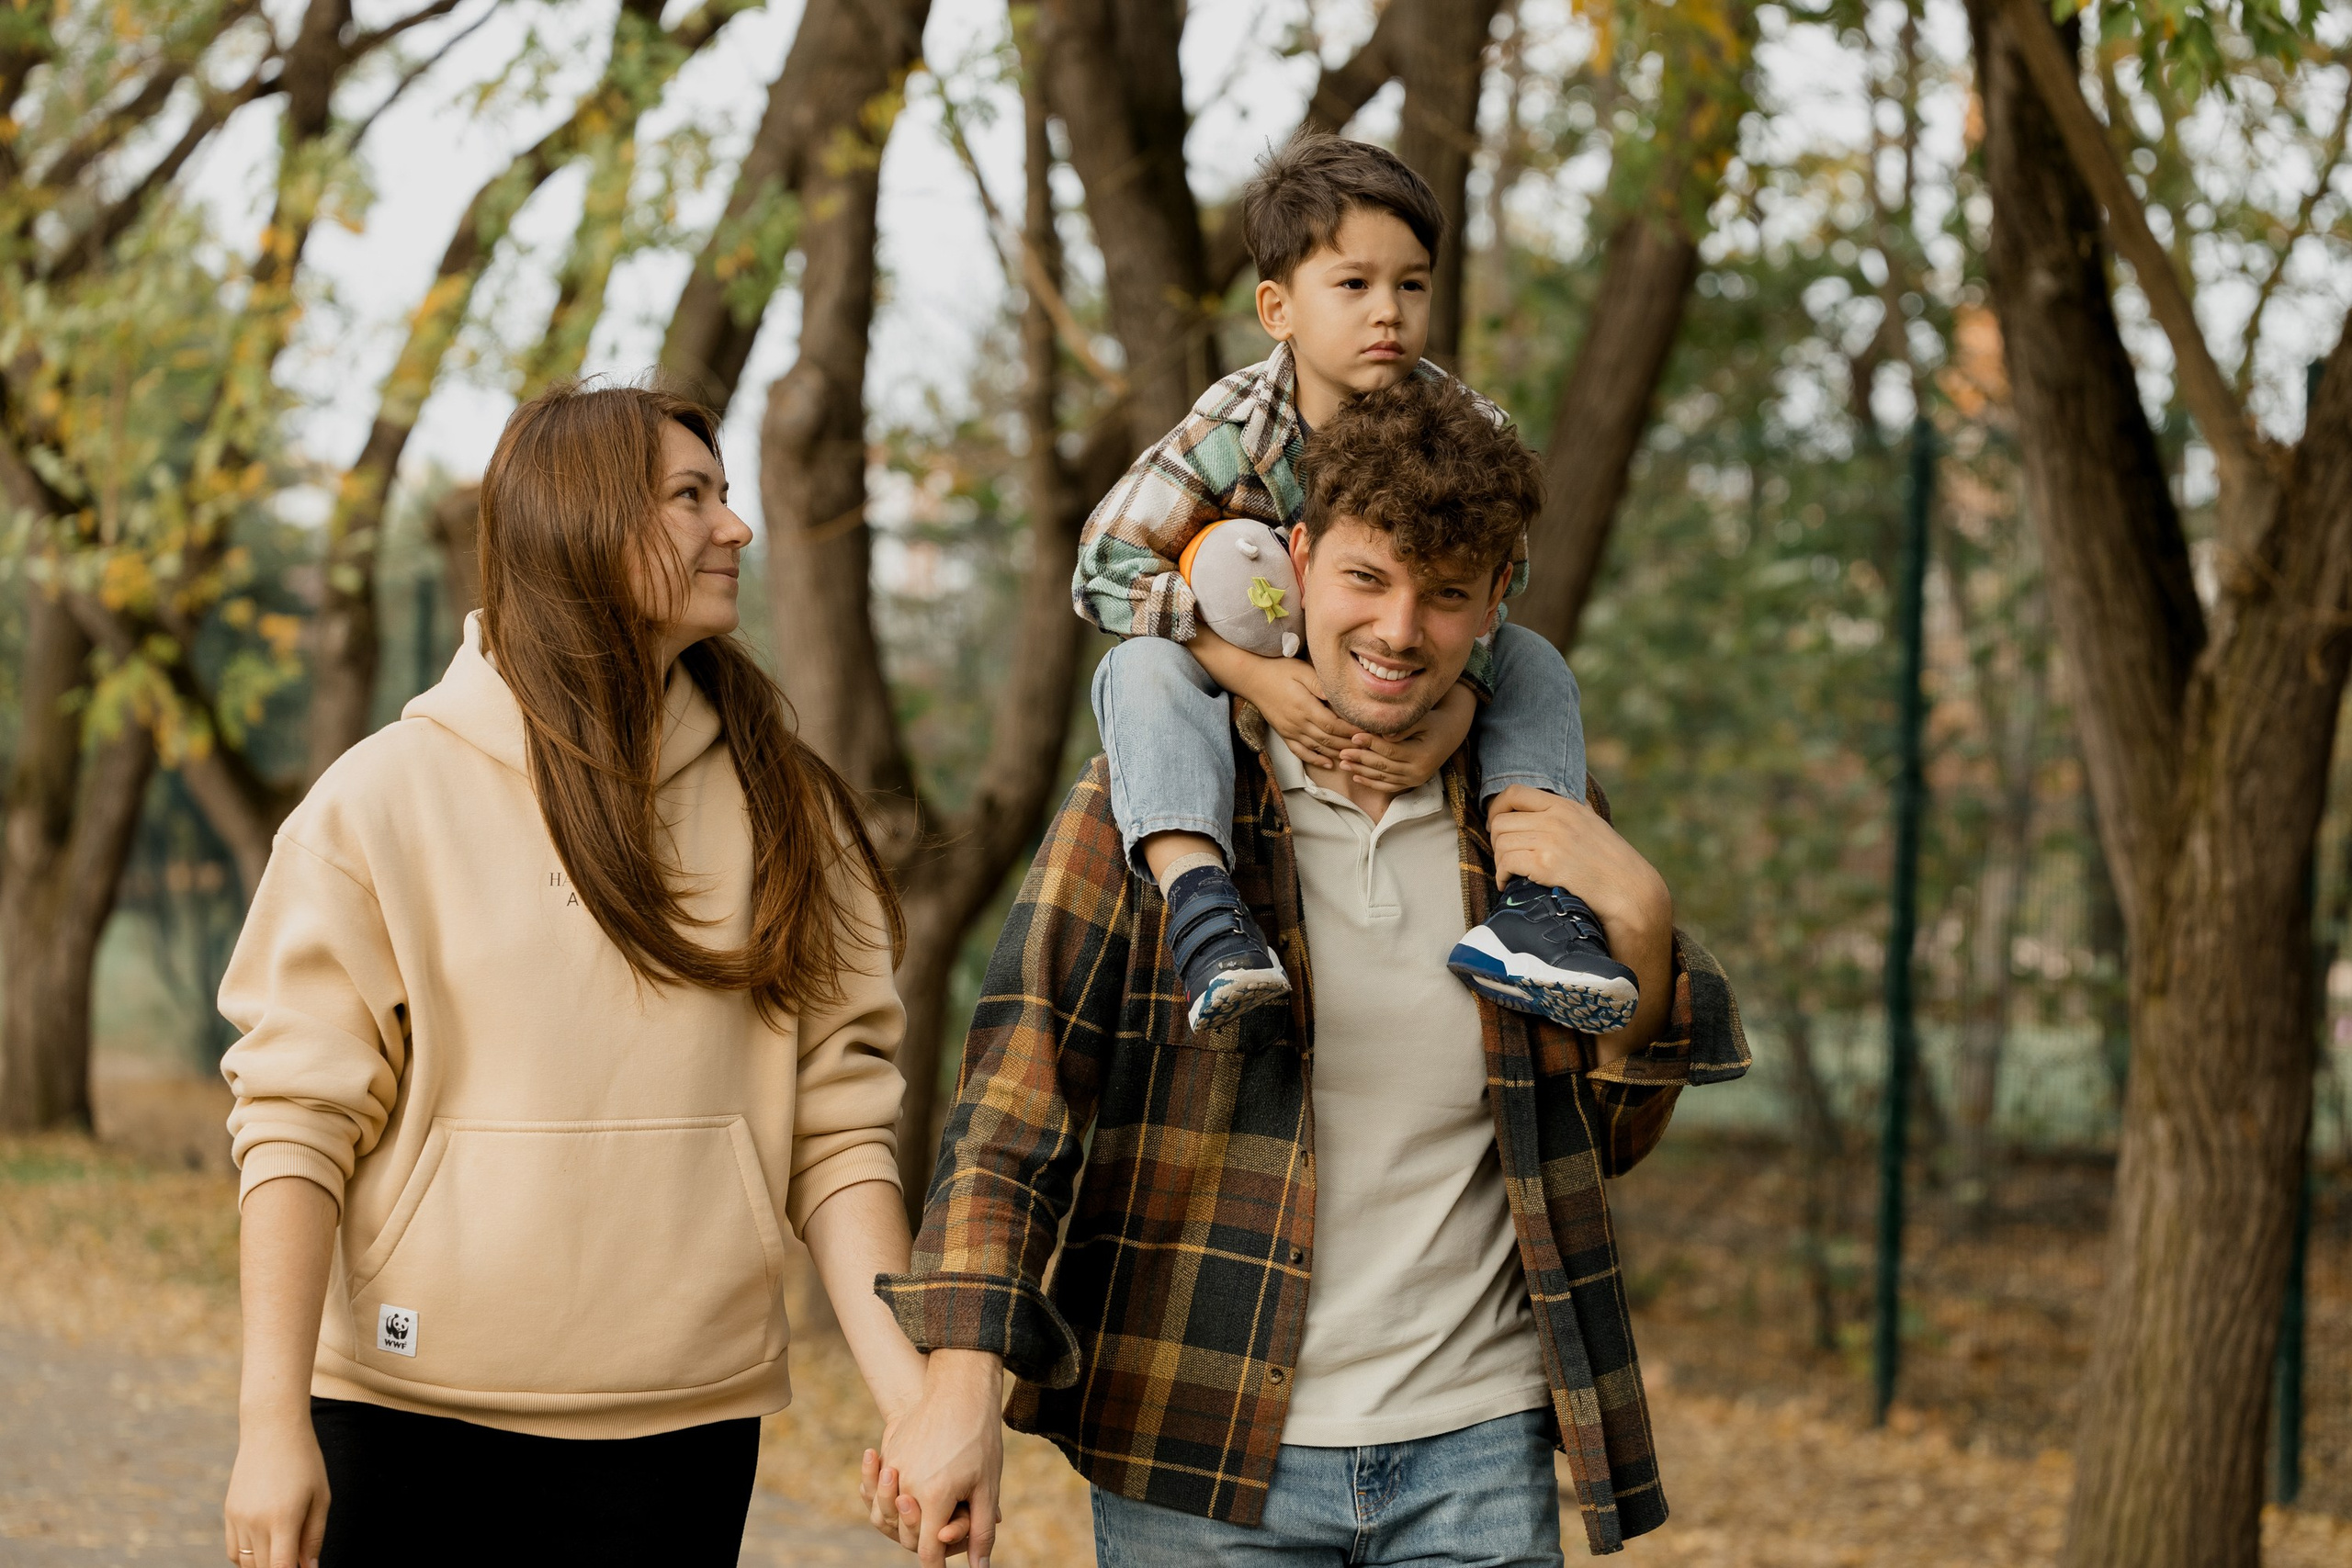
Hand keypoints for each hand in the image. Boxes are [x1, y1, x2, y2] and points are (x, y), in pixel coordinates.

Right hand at [222, 1413, 327, 1567]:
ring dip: (264, 1565)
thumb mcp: (320, 1497)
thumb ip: (314, 1537)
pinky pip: (235, 1551)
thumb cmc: (305, 1462)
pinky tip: (266, 1547)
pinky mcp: (229, 1514)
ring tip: (285, 1551)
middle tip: (298, 1558)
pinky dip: (248, 1558)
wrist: (272, 1430)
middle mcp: (255, 1523)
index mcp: (283, 1519)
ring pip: (246, 1564)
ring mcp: (238, 1519)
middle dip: (280, 1567)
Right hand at [867, 1349, 1003, 1566]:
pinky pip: (876, 1487)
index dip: (935, 1564)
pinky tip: (893, 1492)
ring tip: (914, 1517)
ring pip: (885, 1514)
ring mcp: (894, 1468)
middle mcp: (908, 1485)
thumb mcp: (987, 1487)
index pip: (927, 1550)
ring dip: (897, 1521)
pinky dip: (882, 1497)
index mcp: (935, 1497)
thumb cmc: (980, 1439)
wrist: (959, 1390)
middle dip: (921, 1541)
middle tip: (939, 1535)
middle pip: (905, 1535)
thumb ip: (981, 1531)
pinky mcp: (888, 1453)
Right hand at [1186, 630, 1356, 766]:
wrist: (1252, 677)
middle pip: (1329, 740)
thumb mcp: (1302, 670)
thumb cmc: (1279, 669)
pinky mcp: (1284, 734)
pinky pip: (1300, 752)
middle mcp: (1298, 723)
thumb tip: (1339, 697)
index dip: (1352, 731)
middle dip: (1350, 744)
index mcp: (1305, 707)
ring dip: (1337, 753)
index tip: (1368, 731)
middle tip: (1369, 746)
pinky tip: (1329, 764)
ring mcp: (1290, 731)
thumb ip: (1321, 685)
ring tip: (1355, 756)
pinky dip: (1315, 759)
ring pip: (1318, 748)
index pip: (1334, 725)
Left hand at [1338, 682, 1474, 794]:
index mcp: (1422, 754)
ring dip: (1361, 771)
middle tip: (1341, 753)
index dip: (1370, 744)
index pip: (1390, 750)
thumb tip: (1384, 735)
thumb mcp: (1422, 720)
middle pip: (1384, 766)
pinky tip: (1357, 777)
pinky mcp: (1412, 783)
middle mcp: (1419, 771)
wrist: (1450, 734)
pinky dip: (1372, 783)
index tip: (1353, 736)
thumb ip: (1403, 727)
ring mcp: (1415, 779)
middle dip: (1361, 759)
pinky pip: (1388, 786)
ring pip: (1383, 777)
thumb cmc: (1433, 722)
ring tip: (1343, 764)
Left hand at [1488, 785, 1674, 1063]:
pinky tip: (1511, 886)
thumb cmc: (1614, 867)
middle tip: (1507, 861)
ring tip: (1511, 876)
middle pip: (1500, 820)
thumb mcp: (1595, 827)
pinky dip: (1502, 876)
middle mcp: (1557, 817)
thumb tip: (1564, 806)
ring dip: (1500, 862)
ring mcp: (1552, 839)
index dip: (1496, 810)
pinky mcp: (1547, 863)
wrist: (1633, 894)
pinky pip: (1506, 861)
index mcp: (1567, 806)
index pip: (1514, 793)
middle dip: (1497, 842)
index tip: (1497, 828)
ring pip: (1500, 841)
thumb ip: (1576, 815)